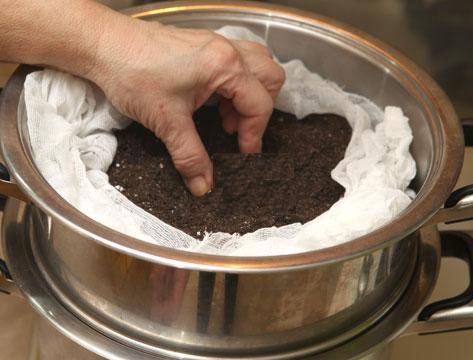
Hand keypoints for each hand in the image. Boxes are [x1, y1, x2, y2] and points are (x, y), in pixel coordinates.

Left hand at [87, 21, 284, 195]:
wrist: (103, 46)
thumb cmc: (132, 73)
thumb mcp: (166, 122)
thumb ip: (190, 156)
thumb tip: (203, 185)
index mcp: (224, 65)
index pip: (259, 104)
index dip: (254, 135)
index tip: (243, 154)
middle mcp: (227, 50)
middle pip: (270, 78)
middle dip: (260, 110)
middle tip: (238, 131)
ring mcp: (215, 44)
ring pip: (257, 65)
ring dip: (250, 94)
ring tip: (226, 116)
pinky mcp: (203, 45)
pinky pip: (236, 62)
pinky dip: (234, 85)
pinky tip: (213, 101)